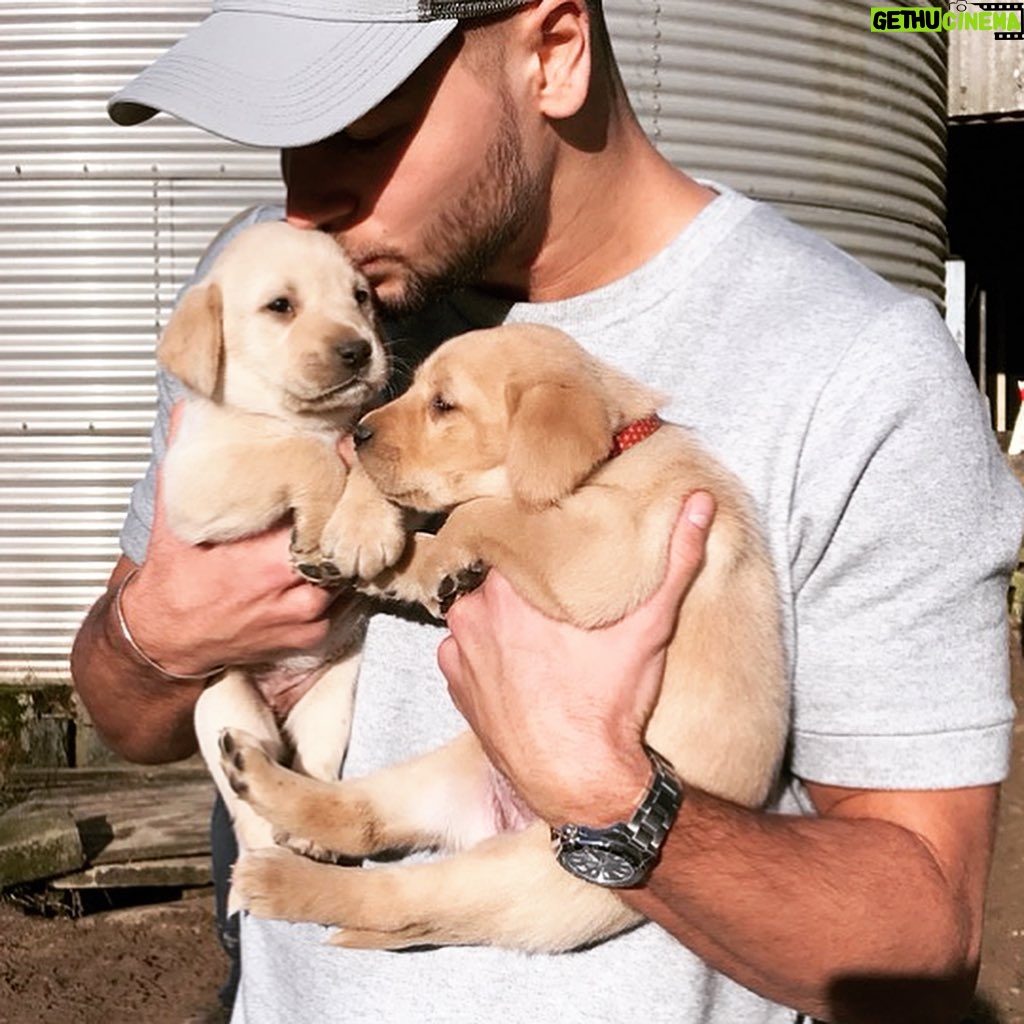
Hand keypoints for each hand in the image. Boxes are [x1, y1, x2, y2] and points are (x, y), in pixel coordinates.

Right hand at [120, 404, 347, 714]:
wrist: (166, 640)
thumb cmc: (174, 580)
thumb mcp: (175, 518)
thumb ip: (187, 460)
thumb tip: (192, 407)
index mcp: (264, 557)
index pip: (322, 509)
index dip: (337, 480)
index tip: (346, 455)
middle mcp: (292, 588)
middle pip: (343, 539)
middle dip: (347, 512)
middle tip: (354, 485)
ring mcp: (306, 614)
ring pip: (348, 569)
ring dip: (345, 546)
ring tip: (346, 521)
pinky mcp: (312, 634)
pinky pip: (345, 600)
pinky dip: (340, 579)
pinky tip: (331, 559)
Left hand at [437, 492, 714, 824]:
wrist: (582, 784)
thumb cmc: (612, 704)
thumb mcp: (651, 626)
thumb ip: (676, 559)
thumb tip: (698, 502)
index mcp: (513, 585)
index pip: (515, 538)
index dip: (537, 541)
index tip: (559, 551)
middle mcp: (475, 612)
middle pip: (496, 576)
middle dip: (524, 582)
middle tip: (557, 596)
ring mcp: (460, 651)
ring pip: (479, 611)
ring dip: (501, 617)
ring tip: (539, 633)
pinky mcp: (456, 686)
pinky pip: (465, 652)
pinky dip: (486, 652)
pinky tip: (518, 665)